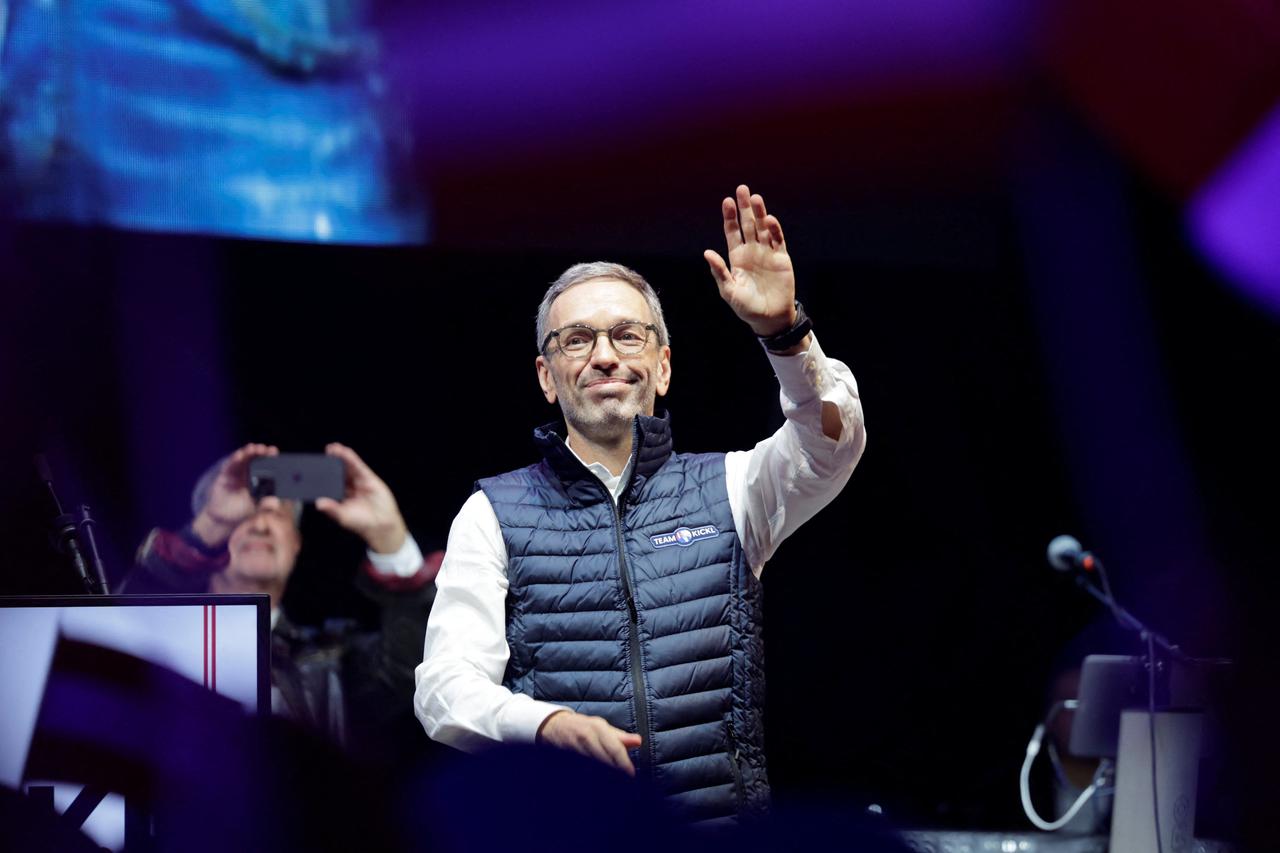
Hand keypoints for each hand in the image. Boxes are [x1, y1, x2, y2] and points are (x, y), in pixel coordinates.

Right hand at [192, 443, 278, 547]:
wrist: (224, 520)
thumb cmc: (244, 512)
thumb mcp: (258, 507)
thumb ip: (267, 502)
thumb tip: (277, 499)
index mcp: (259, 479)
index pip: (266, 465)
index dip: (270, 458)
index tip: (275, 452)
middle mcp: (248, 473)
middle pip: (255, 459)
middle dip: (261, 452)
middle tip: (267, 449)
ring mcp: (236, 473)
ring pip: (243, 459)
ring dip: (249, 452)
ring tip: (254, 448)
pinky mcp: (225, 476)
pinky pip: (230, 465)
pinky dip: (234, 459)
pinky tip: (239, 455)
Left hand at [314, 443, 407, 553]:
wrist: (381, 524)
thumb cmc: (361, 523)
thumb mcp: (343, 516)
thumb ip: (331, 508)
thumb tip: (318, 504)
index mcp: (339, 497)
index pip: (328, 483)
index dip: (321, 475)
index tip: (312, 469)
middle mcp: (348, 488)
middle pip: (337, 472)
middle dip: (330, 463)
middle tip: (322, 455)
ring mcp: (358, 482)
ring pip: (347, 467)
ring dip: (340, 456)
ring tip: (331, 448)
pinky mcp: (368, 478)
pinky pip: (358, 466)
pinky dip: (351, 458)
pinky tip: (344, 451)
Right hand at [537, 710, 641, 775]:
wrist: (554, 726)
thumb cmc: (584, 727)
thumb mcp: (602, 728)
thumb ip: (620, 737)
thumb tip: (639, 742)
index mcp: (597, 728)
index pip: (614, 748)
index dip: (623, 763)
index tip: (631, 775)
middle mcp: (586, 737)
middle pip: (604, 758)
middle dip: (615, 771)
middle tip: (625, 783)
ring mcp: (575, 748)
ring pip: (593, 765)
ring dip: (604, 776)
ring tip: (615, 787)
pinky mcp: (567, 758)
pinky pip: (581, 770)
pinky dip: (590, 777)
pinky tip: (598, 785)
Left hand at [704, 184, 797, 337]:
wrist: (769, 318)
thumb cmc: (746, 307)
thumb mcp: (729, 290)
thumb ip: (719, 271)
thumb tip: (707, 252)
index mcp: (737, 257)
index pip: (732, 231)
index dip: (730, 217)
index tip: (727, 201)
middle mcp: (752, 251)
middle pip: (748, 224)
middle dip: (745, 208)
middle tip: (742, 189)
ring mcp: (767, 253)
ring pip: (763, 228)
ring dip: (760, 213)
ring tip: (756, 198)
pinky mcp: (782, 258)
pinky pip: (778, 240)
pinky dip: (774, 230)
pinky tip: (769, 219)